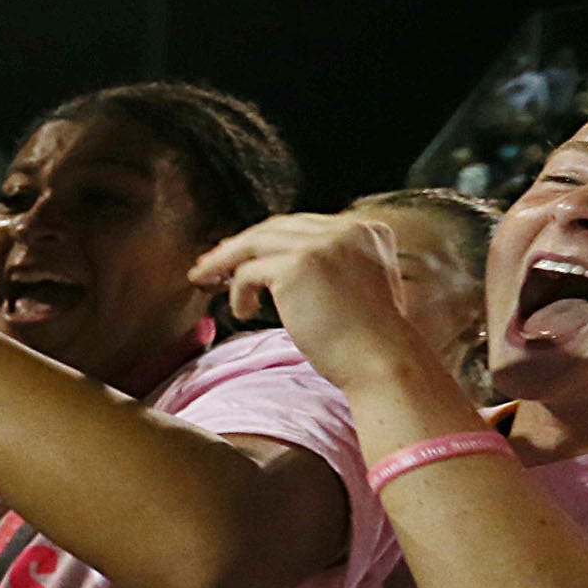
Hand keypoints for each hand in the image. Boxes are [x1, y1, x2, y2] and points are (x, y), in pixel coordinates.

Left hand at [187, 213, 429, 392]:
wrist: (381, 361)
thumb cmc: (367, 340)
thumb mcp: (357, 287)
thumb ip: (329, 266)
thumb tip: (276, 267)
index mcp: (365, 230)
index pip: (302, 226)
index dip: (266, 238)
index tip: (240, 253)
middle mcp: (345, 229)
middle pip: (276, 228)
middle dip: (239, 245)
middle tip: (211, 264)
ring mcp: (321, 244)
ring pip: (255, 243)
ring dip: (225, 262)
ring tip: (205, 279)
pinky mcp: (298, 265)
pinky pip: (249, 272)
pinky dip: (238, 291)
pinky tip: (244, 312)